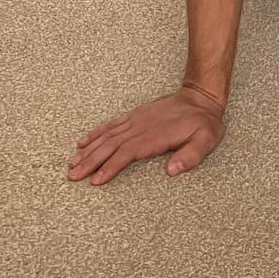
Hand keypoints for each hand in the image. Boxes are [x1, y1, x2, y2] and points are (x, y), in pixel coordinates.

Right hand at [68, 83, 225, 185]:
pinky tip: (84, 141)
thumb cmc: (204, 123)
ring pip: (108, 135)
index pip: (128, 152)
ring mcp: (137, 119)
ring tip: (72, 162)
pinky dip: (97, 132)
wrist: (201, 97)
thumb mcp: (206, 140)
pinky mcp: (136, 115)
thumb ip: (191, 156)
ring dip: (89, 149)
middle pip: (112, 144)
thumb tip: (172, 170)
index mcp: (157, 135)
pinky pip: (113, 124)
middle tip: (73, 175)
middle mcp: (143, 126)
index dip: (111, 166)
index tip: (96, 180)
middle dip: (91, 160)